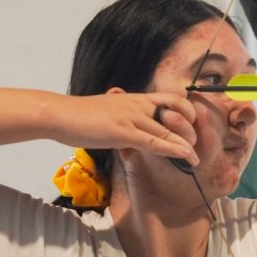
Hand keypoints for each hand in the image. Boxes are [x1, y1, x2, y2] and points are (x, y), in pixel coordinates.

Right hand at [64, 91, 198, 165]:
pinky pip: (154, 141)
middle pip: (177, 112)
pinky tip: (185, 156)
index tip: (192, 126)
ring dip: (186, 144)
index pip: (171, 100)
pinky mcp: (124, 132)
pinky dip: (173, 149)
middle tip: (194, 144)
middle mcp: (138, 104)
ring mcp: (132, 117)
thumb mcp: (109, 113)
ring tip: (196, 158)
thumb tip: (129, 134)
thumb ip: (124, 120)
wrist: (60, 114)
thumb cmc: (80, 116)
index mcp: (136, 98)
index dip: (186, 112)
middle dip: (191, 129)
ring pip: (168, 130)